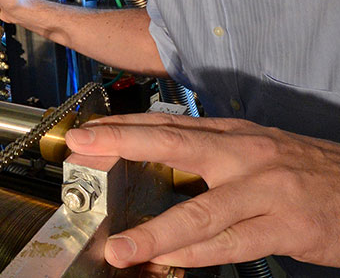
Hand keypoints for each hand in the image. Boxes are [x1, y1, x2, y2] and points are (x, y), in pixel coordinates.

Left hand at [64, 112, 339, 268]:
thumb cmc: (304, 171)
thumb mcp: (254, 149)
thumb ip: (207, 152)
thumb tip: (153, 156)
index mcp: (232, 135)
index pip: (166, 125)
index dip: (122, 128)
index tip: (84, 133)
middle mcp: (244, 155)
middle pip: (173, 145)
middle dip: (121, 146)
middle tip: (82, 151)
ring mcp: (265, 191)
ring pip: (200, 212)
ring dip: (155, 233)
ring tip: (121, 248)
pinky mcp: (287, 227)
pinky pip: (233, 244)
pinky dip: (197, 255)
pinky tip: (169, 261)